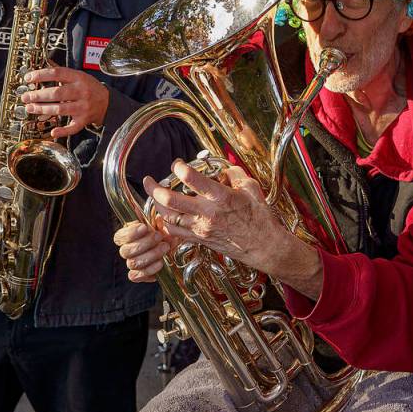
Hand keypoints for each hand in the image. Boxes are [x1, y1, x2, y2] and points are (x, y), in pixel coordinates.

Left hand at [20, 63, 108, 137]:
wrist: (107, 102)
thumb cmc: (89, 87)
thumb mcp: (78, 75)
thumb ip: (62, 73)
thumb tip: (42, 69)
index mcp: (78, 78)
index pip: (57, 74)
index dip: (41, 75)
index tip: (28, 78)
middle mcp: (81, 92)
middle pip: (57, 93)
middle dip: (39, 95)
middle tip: (26, 96)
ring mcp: (83, 107)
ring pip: (61, 109)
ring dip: (43, 109)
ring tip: (30, 108)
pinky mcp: (84, 120)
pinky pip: (73, 127)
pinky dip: (63, 131)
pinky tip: (53, 132)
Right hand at [113, 220, 173, 282]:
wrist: (174, 246)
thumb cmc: (165, 232)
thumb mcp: (162, 223)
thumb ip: (157, 220)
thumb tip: (155, 218)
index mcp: (127, 236)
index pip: (119, 237)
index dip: (130, 233)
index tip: (145, 227)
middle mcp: (127, 251)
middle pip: (126, 251)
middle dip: (144, 244)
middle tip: (159, 236)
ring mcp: (132, 264)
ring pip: (133, 263)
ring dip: (151, 255)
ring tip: (165, 247)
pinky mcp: (139, 275)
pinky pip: (136, 276)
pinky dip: (149, 270)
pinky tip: (160, 263)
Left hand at [145, 161, 322, 296]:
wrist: (264, 247)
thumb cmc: (260, 218)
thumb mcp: (251, 188)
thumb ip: (234, 174)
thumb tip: (221, 169)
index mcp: (220, 197)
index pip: (191, 179)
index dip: (179, 168)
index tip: (177, 164)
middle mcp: (207, 213)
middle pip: (170, 201)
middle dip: (154, 189)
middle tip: (148, 180)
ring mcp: (201, 228)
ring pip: (168, 217)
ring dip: (157, 205)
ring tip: (153, 196)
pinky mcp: (200, 239)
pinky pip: (175, 231)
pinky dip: (166, 222)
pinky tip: (165, 214)